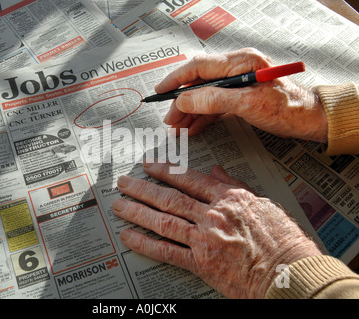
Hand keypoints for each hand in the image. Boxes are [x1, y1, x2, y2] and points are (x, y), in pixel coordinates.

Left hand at [113, 162, 321, 298]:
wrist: (290, 274)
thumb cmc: (282, 240)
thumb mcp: (262, 204)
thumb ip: (235, 185)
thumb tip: (216, 170)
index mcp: (228, 198)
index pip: (189, 178)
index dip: (165, 170)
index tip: (149, 164)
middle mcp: (212, 215)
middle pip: (169, 198)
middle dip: (142, 188)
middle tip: (123, 182)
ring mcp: (204, 240)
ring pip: (163, 221)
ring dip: (137, 212)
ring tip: (119, 205)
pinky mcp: (201, 264)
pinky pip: (167, 252)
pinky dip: (145, 244)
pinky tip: (128, 237)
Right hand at [158, 48, 327, 142]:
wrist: (309, 119)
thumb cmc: (287, 108)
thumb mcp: (247, 104)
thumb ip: (213, 100)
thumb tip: (184, 100)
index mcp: (240, 62)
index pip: (198, 67)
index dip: (176, 80)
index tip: (160, 92)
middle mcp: (237, 69)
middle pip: (199, 83)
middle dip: (181, 102)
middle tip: (170, 119)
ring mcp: (238, 83)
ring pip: (205, 96)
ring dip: (190, 112)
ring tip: (178, 127)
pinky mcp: (240, 96)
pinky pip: (215, 105)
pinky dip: (203, 117)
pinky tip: (193, 127)